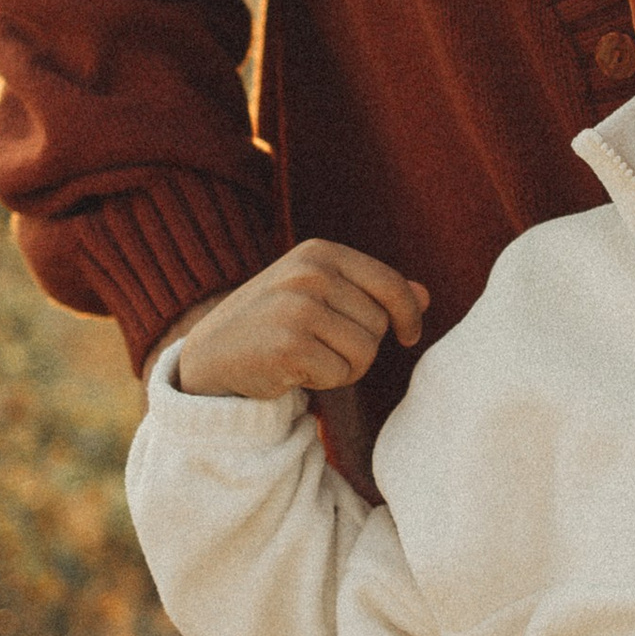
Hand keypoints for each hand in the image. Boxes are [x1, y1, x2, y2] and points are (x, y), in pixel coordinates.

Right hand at [173, 242, 427, 400]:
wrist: (210, 356)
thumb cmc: (273, 324)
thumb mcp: (320, 295)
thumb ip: (371, 292)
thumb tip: (425, 295)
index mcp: (320, 253)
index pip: (390, 284)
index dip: (408, 315)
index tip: (408, 335)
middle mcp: (310, 274)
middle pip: (379, 324)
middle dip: (361, 345)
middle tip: (322, 347)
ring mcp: (297, 307)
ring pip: (365, 352)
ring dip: (345, 367)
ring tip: (309, 358)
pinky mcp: (288, 345)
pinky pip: (340, 374)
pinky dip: (323, 382)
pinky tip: (294, 371)